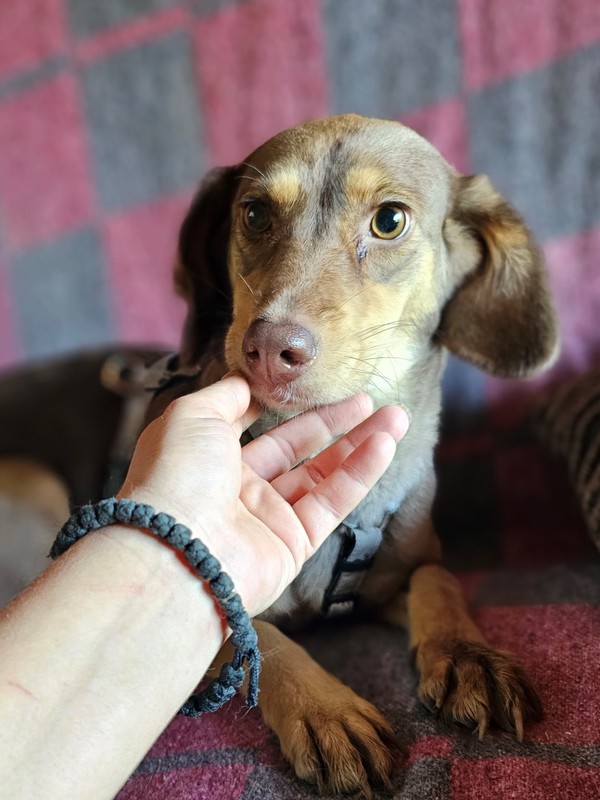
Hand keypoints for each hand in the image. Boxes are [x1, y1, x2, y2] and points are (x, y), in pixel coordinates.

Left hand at [119, 375, 408, 615]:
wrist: (178, 552)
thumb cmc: (177, 475)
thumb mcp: (192, 416)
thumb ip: (225, 395)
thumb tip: (245, 379)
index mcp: (208, 455)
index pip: (251, 424)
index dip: (282, 404)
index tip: (311, 385)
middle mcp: (238, 486)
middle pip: (296, 447)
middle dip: (334, 421)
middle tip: (368, 399)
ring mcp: (268, 517)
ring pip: (323, 474)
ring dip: (359, 444)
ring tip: (396, 417)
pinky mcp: (294, 544)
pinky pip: (333, 502)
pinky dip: (360, 473)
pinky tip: (384, 444)